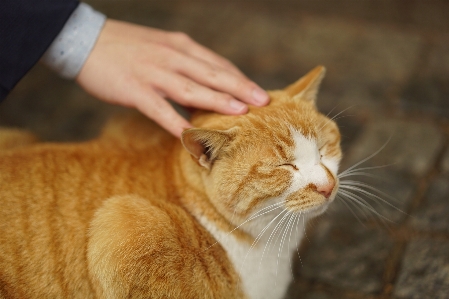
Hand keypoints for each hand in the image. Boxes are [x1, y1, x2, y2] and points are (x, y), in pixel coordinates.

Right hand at [76, 19, 268, 137]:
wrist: (85, 40)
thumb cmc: (126, 47)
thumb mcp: (161, 47)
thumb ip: (184, 65)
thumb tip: (206, 87)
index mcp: (180, 46)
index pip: (217, 64)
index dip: (240, 78)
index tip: (258, 92)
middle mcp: (172, 57)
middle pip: (212, 74)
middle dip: (240, 88)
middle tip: (264, 101)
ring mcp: (154, 73)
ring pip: (192, 89)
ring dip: (218, 101)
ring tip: (241, 112)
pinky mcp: (135, 89)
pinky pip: (160, 109)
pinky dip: (176, 122)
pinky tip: (191, 135)